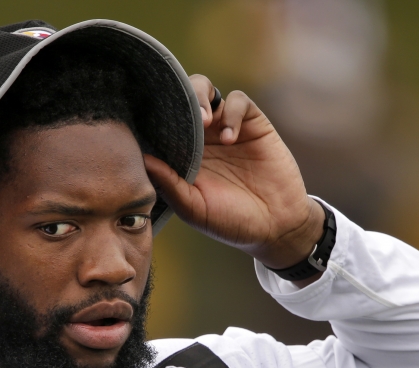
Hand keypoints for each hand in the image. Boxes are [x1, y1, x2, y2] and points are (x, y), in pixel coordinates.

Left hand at [144, 75, 324, 271]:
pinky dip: (232, 112)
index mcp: (181, 155)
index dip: (152, 119)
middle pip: (180, 100)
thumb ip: (169, 184)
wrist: (275, 226)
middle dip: (175, 101)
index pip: (160, 125)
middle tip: (179, 119)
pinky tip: (231, 138)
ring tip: (204, 123)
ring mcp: (225, 127)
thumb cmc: (229, 220)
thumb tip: (143, 159)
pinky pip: (238, 101)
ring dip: (199, 98)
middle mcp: (200, 137)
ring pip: (205, 90)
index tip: (147, 124)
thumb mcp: (193, 207)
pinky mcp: (253, 124)